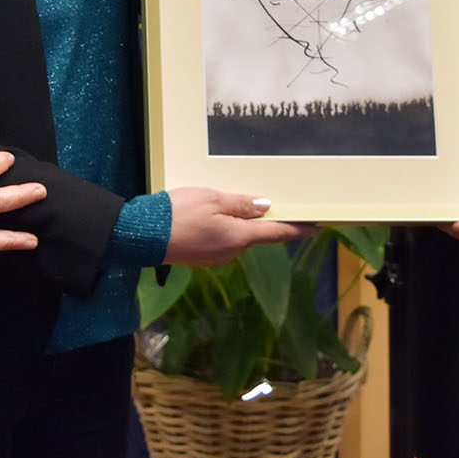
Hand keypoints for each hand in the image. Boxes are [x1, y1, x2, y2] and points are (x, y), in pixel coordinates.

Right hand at [162, 187, 312, 265]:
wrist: (141, 236)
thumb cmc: (178, 213)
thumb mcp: (212, 199)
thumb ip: (240, 204)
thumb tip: (265, 207)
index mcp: (239, 237)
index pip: (277, 234)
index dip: (298, 229)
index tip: (317, 226)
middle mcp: (231, 252)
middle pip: (255, 235)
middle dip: (261, 220)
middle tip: (265, 201)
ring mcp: (215, 257)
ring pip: (236, 237)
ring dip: (238, 222)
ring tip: (228, 202)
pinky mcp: (200, 257)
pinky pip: (220, 240)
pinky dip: (222, 228)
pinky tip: (209, 215)